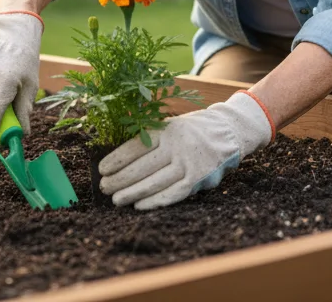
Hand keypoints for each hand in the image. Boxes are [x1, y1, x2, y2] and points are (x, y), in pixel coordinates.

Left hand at [99, 91, 273, 209]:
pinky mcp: (198, 179)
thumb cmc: (192, 132)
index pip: (136, 146)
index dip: (116, 159)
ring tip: (116, 200)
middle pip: (142, 167)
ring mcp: (189, 163)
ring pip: (154, 182)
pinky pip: (172, 194)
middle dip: (119, 179)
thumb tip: (119, 158)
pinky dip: (154, 201)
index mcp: (167, 129)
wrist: (229, 131)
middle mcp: (177, 145)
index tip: (102, 169)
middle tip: (104, 188)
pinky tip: (139, 206)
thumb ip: (150, 137)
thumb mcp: (172, 125)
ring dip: (132, 193)